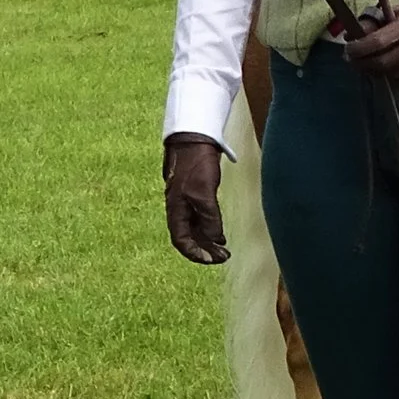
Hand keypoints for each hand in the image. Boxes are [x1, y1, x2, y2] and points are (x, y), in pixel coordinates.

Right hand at [163, 132, 228, 264]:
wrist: (193, 139)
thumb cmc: (196, 163)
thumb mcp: (204, 192)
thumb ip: (209, 217)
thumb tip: (215, 240)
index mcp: (176, 209)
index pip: (181, 240)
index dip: (195, 253)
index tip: (212, 260)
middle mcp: (178, 208)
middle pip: (187, 238)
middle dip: (204, 250)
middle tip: (223, 257)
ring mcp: (185, 202)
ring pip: (194, 230)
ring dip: (207, 242)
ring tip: (223, 250)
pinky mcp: (194, 195)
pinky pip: (199, 220)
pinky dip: (209, 230)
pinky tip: (219, 234)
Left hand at [345, 0, 398, 89]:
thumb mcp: (393, 13)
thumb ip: (371, 24)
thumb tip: (348, 37)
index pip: (378, 42)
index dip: (359, 49)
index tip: (348, 50)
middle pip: (383, 63)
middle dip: (362, 63)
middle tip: (352, 60)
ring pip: (392, 76)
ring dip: (374, 72)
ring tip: (366, 65)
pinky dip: (390, 79)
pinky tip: (383, 71)